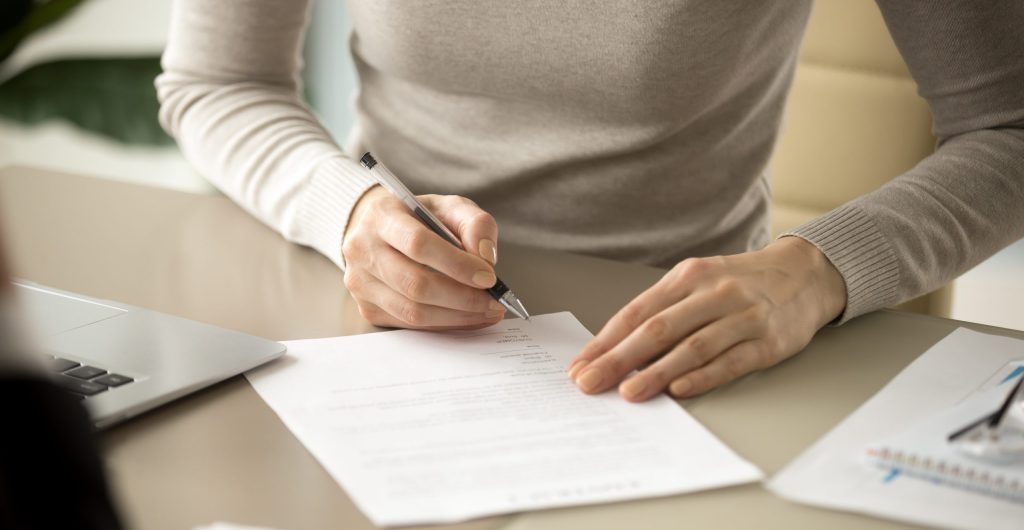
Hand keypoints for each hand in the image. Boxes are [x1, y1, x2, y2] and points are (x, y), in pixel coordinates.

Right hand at [342, 186, 505, 328]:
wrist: (380, 230)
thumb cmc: (418, 217)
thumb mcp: (449, 207)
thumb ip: (474, 223)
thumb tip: (486, 258)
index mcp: (381, 216)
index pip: (418, 244)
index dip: (457, 264)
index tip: (488, 277)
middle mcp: (362, 249)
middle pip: (415, 284)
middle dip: (462, 297)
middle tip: (494, 301)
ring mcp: (360, 282)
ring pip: (412, 311)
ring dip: (456, 316)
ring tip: (487, 311)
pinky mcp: (367, 307)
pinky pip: (409, 325)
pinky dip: (444, 324)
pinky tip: (466, 317)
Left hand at [567, 237, 846, 400]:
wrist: (804, 273)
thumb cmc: (739, 282)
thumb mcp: (698, 281)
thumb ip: (662, 310)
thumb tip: (615, 349)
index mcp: (688, 276)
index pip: (637, 311)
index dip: (605, 340)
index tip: (580, 364)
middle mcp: (713, 293)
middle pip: (658, 329)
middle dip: (619, 359)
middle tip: (590, 382)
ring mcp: (743, 316)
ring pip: (692, 347)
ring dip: (657, 373)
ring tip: (629, 392)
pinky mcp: (768, 341)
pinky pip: (730, 361)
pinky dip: (703, 376)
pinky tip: (679, 389)